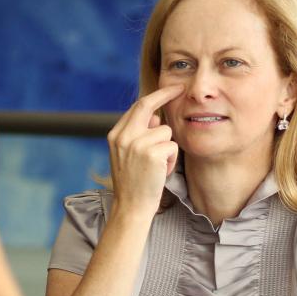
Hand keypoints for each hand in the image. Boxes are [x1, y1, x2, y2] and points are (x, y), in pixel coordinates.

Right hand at [107, 84, 182, 217]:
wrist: (131, 208)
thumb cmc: (133, 183)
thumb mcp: (128, 155)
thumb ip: (138, 134)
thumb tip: (156, 117)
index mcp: (116, 135)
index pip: (136, 107)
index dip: (154, 96)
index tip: (168, 88)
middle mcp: (124, 136)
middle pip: (147, 105)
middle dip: (166, 95)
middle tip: (180, 89)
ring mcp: (136, 144)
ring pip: (165, 130)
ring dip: (168, 147)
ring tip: (158, 166)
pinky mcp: (151, 153)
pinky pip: (172, 146)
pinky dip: (172, 159)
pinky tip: (162, 172)